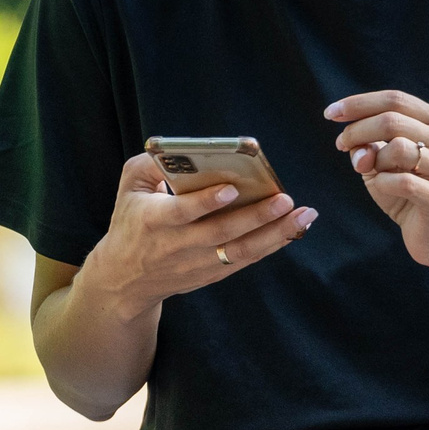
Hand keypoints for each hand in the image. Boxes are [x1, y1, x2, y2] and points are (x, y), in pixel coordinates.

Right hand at [82, 152, 316, 317]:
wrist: (124, 279)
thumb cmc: (130, 221)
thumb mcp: (128, 187)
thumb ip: (150, 164)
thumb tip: (183, 150)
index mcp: (153, 221)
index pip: (181, 213)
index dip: (205, 202)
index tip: (231, 188)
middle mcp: (177, 246)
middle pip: (221, 234)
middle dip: (257, 217)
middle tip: (286, 199)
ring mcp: (196, 264)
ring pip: (240, 252)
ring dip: (276, 235)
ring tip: (304, 216)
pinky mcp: (210, 275)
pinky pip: (244, 261)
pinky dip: (270, 245)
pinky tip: (292, 229)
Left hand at [326, 91, 428, 280]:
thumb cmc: (408, 191)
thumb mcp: (383, 162)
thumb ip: (367, 147)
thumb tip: (354, 146)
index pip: (394, 99)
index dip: (358, 104)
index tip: (330, 113)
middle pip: (391, 120)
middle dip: (357, 131)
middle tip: (341, 145)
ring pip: (398, 147)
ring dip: (373, 159)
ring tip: (369, 170)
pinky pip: (400, 181)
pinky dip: (382, 182)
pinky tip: (382, 187)